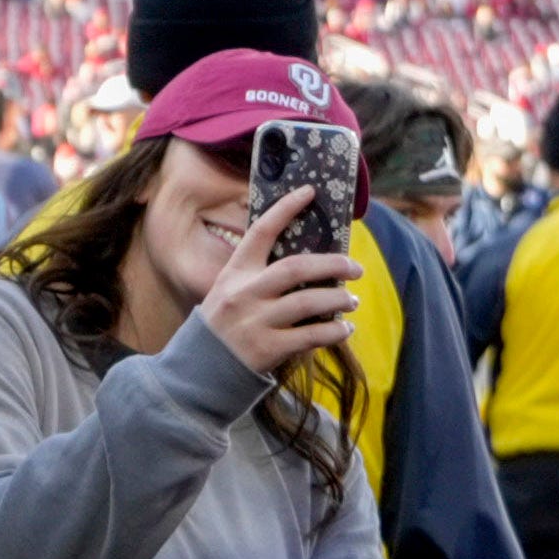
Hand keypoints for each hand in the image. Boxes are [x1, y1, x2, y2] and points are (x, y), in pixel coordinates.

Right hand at [197, 185, 363, 377]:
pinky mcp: (268, 348)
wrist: (203, 366)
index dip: (285, 209)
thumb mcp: (230, 290)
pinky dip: (335, 332)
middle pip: (295, 268)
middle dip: (332, 265)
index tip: (309, 192)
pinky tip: (345, 329)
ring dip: (338, 300)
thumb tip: (311, 265)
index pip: (261, 232)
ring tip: (352, 300)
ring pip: (309, 303)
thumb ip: (260, 277)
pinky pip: (312, 336)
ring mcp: (256, 321)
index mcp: (235, 272)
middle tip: (355, 268)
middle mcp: (245, 293)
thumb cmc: (226, 322)